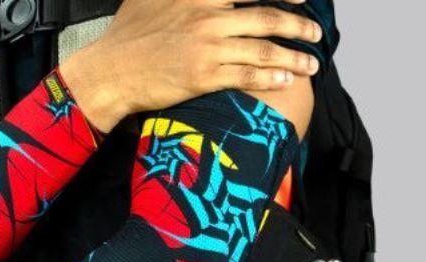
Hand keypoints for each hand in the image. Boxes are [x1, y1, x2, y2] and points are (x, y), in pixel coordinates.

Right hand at [59, 0, 322, 132]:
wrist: (110, 71)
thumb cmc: (126, 35)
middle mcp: (207, 17)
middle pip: (266, 18)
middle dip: (298, 26)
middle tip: (315, 32)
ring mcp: (207, 47)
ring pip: (263, 50)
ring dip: (293, 57)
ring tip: (310, 64)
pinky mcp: (203, 76)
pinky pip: (246, 76)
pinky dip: (270, 78)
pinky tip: (286, 81)